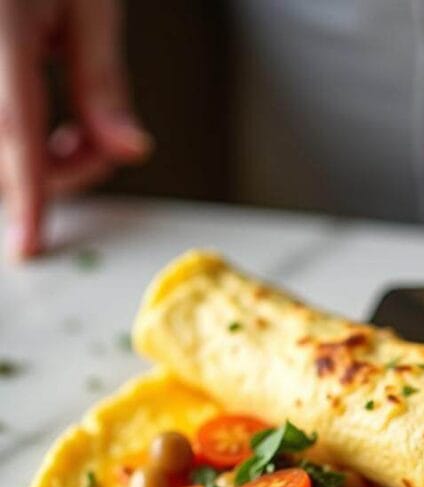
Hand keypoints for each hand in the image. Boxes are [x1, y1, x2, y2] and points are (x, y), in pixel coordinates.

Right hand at [0, 0, 150, 260]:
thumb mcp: (92, 1)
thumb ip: (104, 83)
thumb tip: (130, 151)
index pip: (13, 133)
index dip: (27, 196)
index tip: (29, 244)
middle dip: (53, 169)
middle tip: (96, 143)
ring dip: (28, 156)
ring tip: (72, 127)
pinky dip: (10, 136)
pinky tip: (39, 121)